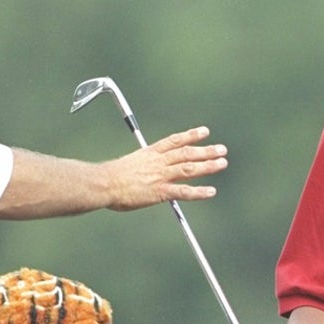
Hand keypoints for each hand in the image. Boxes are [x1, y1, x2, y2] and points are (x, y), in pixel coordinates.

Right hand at [103, 126, 227, 209]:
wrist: (101, 183)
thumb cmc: (109, 177)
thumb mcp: (128, 164)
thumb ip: (142, 166)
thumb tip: (147, 172)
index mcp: (149, 153)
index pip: (174, 141)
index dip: (191, 135)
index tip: (205, 131)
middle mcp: (158, 162)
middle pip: (187, 153)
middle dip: (206, 150)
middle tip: (222, 149)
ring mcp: (160, 176)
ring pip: (189, 168)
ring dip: (208, 165)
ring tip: (222, 163)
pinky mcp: (159, 191)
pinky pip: (183, 192)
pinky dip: (198, 192)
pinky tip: (211, 191)